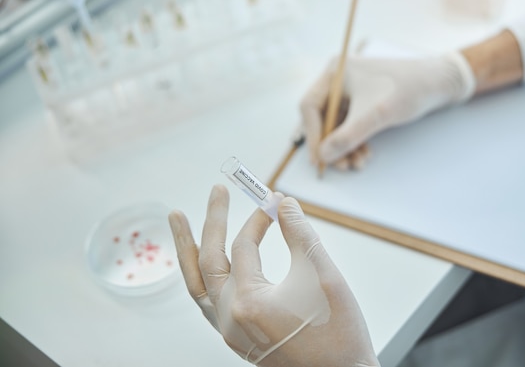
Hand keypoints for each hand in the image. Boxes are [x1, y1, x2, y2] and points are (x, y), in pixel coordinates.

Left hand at [168, 185, 379, 366]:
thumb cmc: (338, 331)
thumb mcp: (322, 273)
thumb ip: (299, 233)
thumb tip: (284, 203)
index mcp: (248, 301)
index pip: (245, 246)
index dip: (260, 218)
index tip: (276, 201)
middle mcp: (230, 318)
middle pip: (209, 260)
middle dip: (211, 221)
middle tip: (216, 191)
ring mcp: (231, 332)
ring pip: (197, 285)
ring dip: (190, 251)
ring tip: (179, 222)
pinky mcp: (238, 340)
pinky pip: (208, 303)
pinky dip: (204, 277)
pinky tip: (206, 264)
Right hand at [300, 53, 475, 168]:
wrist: (440, 83)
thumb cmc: (408, 90)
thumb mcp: (376, 115)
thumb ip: (347, 136)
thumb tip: (323, 156)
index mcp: (336, 72)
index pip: (310, 106)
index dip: (312, 135)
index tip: (319, 159)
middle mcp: (339, 80)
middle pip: (323, 119)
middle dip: (332, 145)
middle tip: (340, 166)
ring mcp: (351, 91)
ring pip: (338, 126)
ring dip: (345, 147)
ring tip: (357, 164)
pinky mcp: (364, 101)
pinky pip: (351, 125)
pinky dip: (356, 142)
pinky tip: (364, 155)